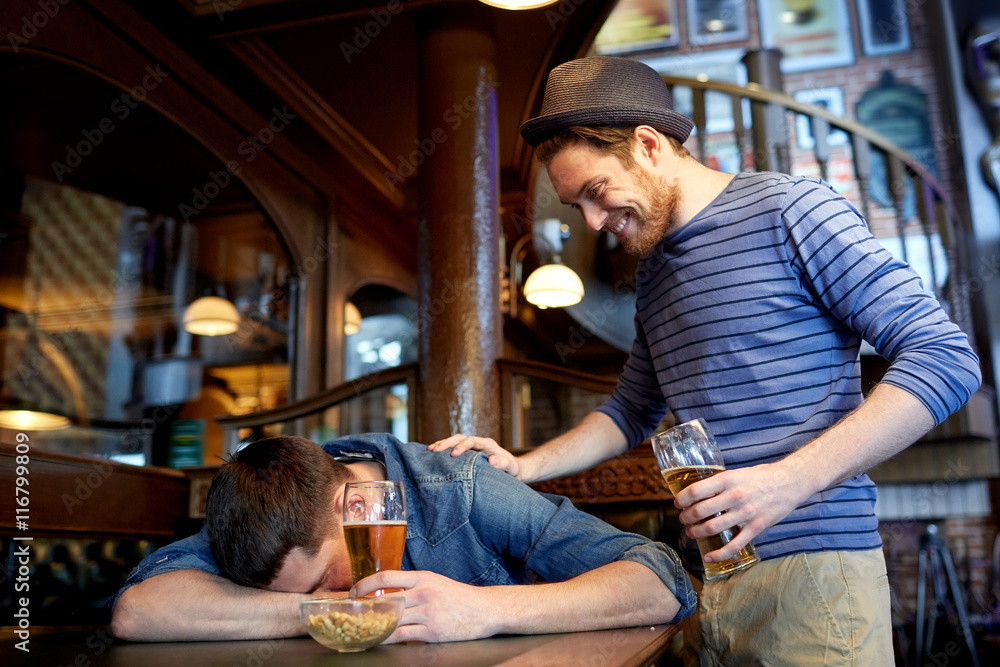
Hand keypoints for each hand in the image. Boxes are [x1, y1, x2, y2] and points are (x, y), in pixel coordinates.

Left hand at [350, 570, 497, 642]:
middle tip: (349, 613)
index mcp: (423, 577)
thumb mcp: (435, 582)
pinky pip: (402, 636)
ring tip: (357, 629)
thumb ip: (413, 585)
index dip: (366, 584)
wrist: (485, 609)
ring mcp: (428, 613)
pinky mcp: (432, 631)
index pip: (387, 576)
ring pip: (391, 620)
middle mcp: (424, 593)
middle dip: (364, 608)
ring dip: (372, 625)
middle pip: (386, 600)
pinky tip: (376, 640)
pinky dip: (386, 638)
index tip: (354, 591)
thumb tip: (387, 592)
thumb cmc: (459, 597)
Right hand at [427, 434, 523, 478]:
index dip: (462, 446)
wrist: (513, 470)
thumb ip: (504, 463)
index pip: (472, 440)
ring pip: (455, 441)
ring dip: (443, 444)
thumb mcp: (512, 468)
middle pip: (460, 438)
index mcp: (488, 444)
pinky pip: (454, 448)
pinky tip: (433, 455)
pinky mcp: (468, 453)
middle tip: (433, 449)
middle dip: (446, 442)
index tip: (453, 455)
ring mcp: (473, 447)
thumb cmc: (513, 470)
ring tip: (429, 450)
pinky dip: (444, 450)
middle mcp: (479, 443)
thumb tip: (492, 460)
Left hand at [673, 461, 810, 563]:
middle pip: (700, 511)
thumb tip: (698, 493)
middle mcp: (734, 497)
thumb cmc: (761, 476)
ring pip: (712, 528)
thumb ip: (719, 483)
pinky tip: (709, 557)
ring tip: (691, 533)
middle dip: (686, 517)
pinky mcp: (756, 527)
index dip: (682, 499)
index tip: (678, 503)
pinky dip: (719, 554)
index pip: (695, 491)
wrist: (790, 482)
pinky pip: (734, 545)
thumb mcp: (736, 473)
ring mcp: (745, 514)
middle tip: (683, 519)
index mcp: (727, 480)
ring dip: (697, 532)